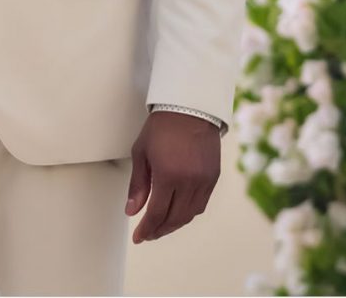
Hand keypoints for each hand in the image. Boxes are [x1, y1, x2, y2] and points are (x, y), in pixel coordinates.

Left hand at [126, 110, 219, 242]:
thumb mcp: (141, 153)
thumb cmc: (161, 127)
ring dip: (174, 224)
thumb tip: (132, 211)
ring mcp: (204, 181)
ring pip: (189, 214)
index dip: (146, 229)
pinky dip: (188, 213)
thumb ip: (138, 185)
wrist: (190, 108)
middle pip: (174, 218)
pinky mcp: (213, 177)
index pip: (156, 213)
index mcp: (167, 175)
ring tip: (160, 226)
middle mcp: (188, 182)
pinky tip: (177, 212)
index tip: (137, 237)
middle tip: (147, 234)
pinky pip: (201, 204)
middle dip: (159, 230)